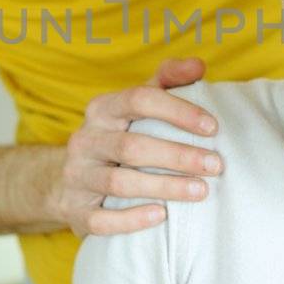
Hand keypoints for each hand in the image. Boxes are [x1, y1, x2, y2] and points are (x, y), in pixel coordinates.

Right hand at [52, 57, 223, 237]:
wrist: (67, 180)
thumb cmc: (119, 136)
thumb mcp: (137, 105)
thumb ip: (167, 81)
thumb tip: (198, 65)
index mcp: (101, 109)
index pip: (139, 99)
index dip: (177, 111)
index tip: (213, 127)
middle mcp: (85, 140)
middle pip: (131, 146)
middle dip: (178, 155)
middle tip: (216, 165)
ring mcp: (77, 177)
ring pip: (119, 183)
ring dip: (164, 187)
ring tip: (201, 190)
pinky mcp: (75, 212)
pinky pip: (101, 219)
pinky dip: (132, 219)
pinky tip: (162, 215)